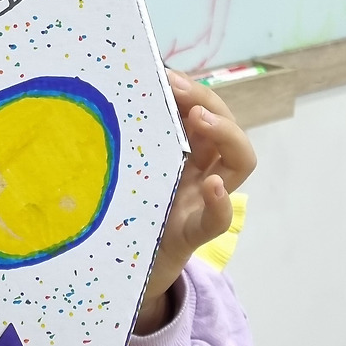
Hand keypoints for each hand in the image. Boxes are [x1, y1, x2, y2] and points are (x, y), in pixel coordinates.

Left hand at [134, 70, 256, 332]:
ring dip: (226, 134)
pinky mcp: (191, 235)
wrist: (115, 273)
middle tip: (178, 86)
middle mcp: (200, 173)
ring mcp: (200, 202)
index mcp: (183, 153)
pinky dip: (219, 202)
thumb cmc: (119, 216)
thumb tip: (106, 92)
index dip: (192, 89)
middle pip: (225, 127)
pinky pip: (216, 219)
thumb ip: (122, 141)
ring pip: (239, 161)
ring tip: (201, 119)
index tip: (165, 72)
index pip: (203, 110)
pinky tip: (212, 186)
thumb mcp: (120, 170)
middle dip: (207, 100)